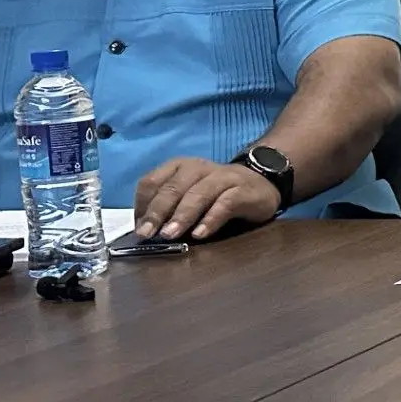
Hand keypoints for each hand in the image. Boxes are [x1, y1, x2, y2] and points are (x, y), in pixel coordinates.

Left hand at [135, 158, 281, 240]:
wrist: (261, 182)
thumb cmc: (217, 193)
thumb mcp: (188, 194)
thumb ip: (169, 207)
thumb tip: (145, 231)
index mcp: (179, 167)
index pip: (152, 181)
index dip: (143, 205)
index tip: (139, 228)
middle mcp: (198, 168)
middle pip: (173, 188)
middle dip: (157, 212)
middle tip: (147, 234)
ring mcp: (222, 177)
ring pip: (198, 194)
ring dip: (182, 215)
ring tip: (170, 235)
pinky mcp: (243, 191)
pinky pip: (225, 203)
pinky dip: (211, 219)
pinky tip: (201, 234)